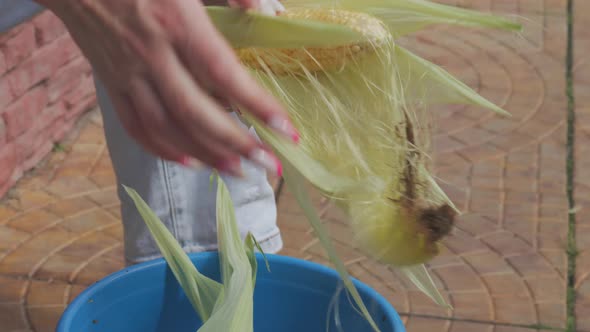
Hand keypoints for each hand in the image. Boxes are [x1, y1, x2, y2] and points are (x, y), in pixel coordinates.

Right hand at [41, 0, 295, 176]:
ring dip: (205, 155)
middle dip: (236, 144)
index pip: (224, 75)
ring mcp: (128, 74)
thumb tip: (266, 11)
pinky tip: (189, 161)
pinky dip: (162, 150)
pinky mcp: (111, 84)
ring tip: (238, 171)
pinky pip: (135, 126)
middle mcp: (152, 55)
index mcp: (177, 23)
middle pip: (196, 113)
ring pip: (166, 128)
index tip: (287, 131)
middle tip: (268, 164)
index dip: (257, 106)